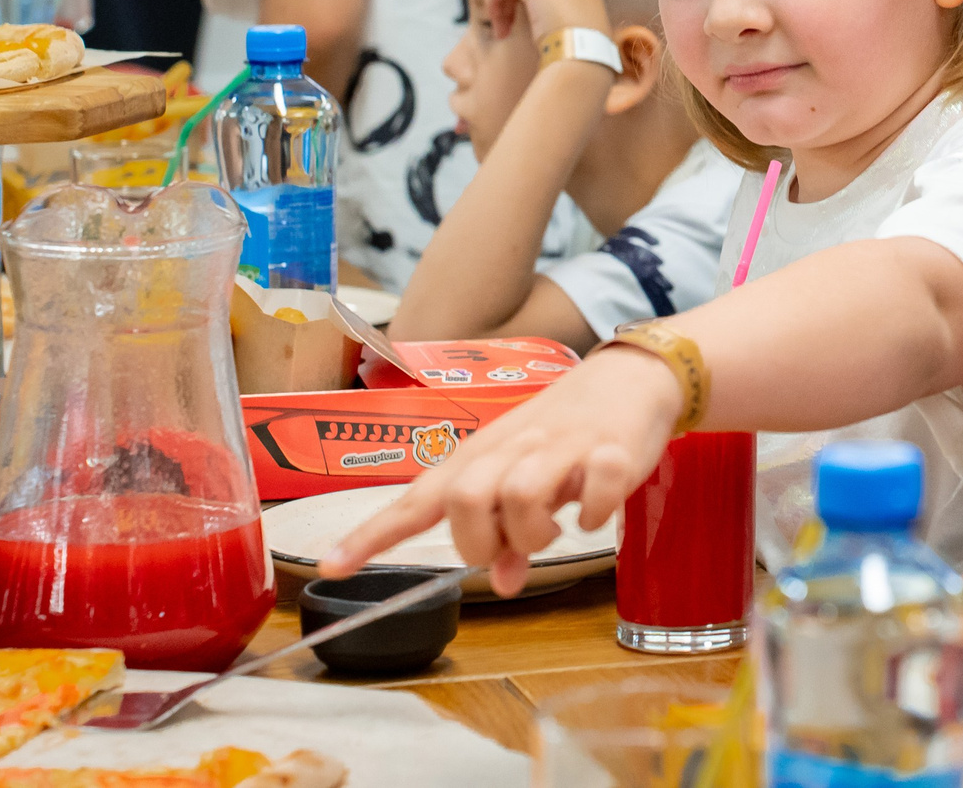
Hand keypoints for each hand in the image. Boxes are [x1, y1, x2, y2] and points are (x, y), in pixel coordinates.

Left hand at [320, 344, 682, 595]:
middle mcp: (512, 448)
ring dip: (535, 534)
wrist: (629, 378)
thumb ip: (508, 535)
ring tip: (555, 529)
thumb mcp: (527, 479)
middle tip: (508, 546)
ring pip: (520, 496)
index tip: (333, 565)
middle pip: (465, 499)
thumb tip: (501, 584)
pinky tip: (598, 514)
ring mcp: (560, 447)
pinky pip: (593, 494)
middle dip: (480, 541)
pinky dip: (594, 515)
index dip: (374, 534)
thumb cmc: (565, 433)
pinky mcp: (610, 451)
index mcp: (481, 456)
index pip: (417, 500)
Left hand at [493, 0, 613, 52]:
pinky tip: (500, 28)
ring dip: (505, 1)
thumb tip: (543, 6)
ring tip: (505, 29)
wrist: (582, 46)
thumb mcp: (576, 15)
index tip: (528, 19)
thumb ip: (563, 2)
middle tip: (512, 23)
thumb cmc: (582, 40)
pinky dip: (495, 3)